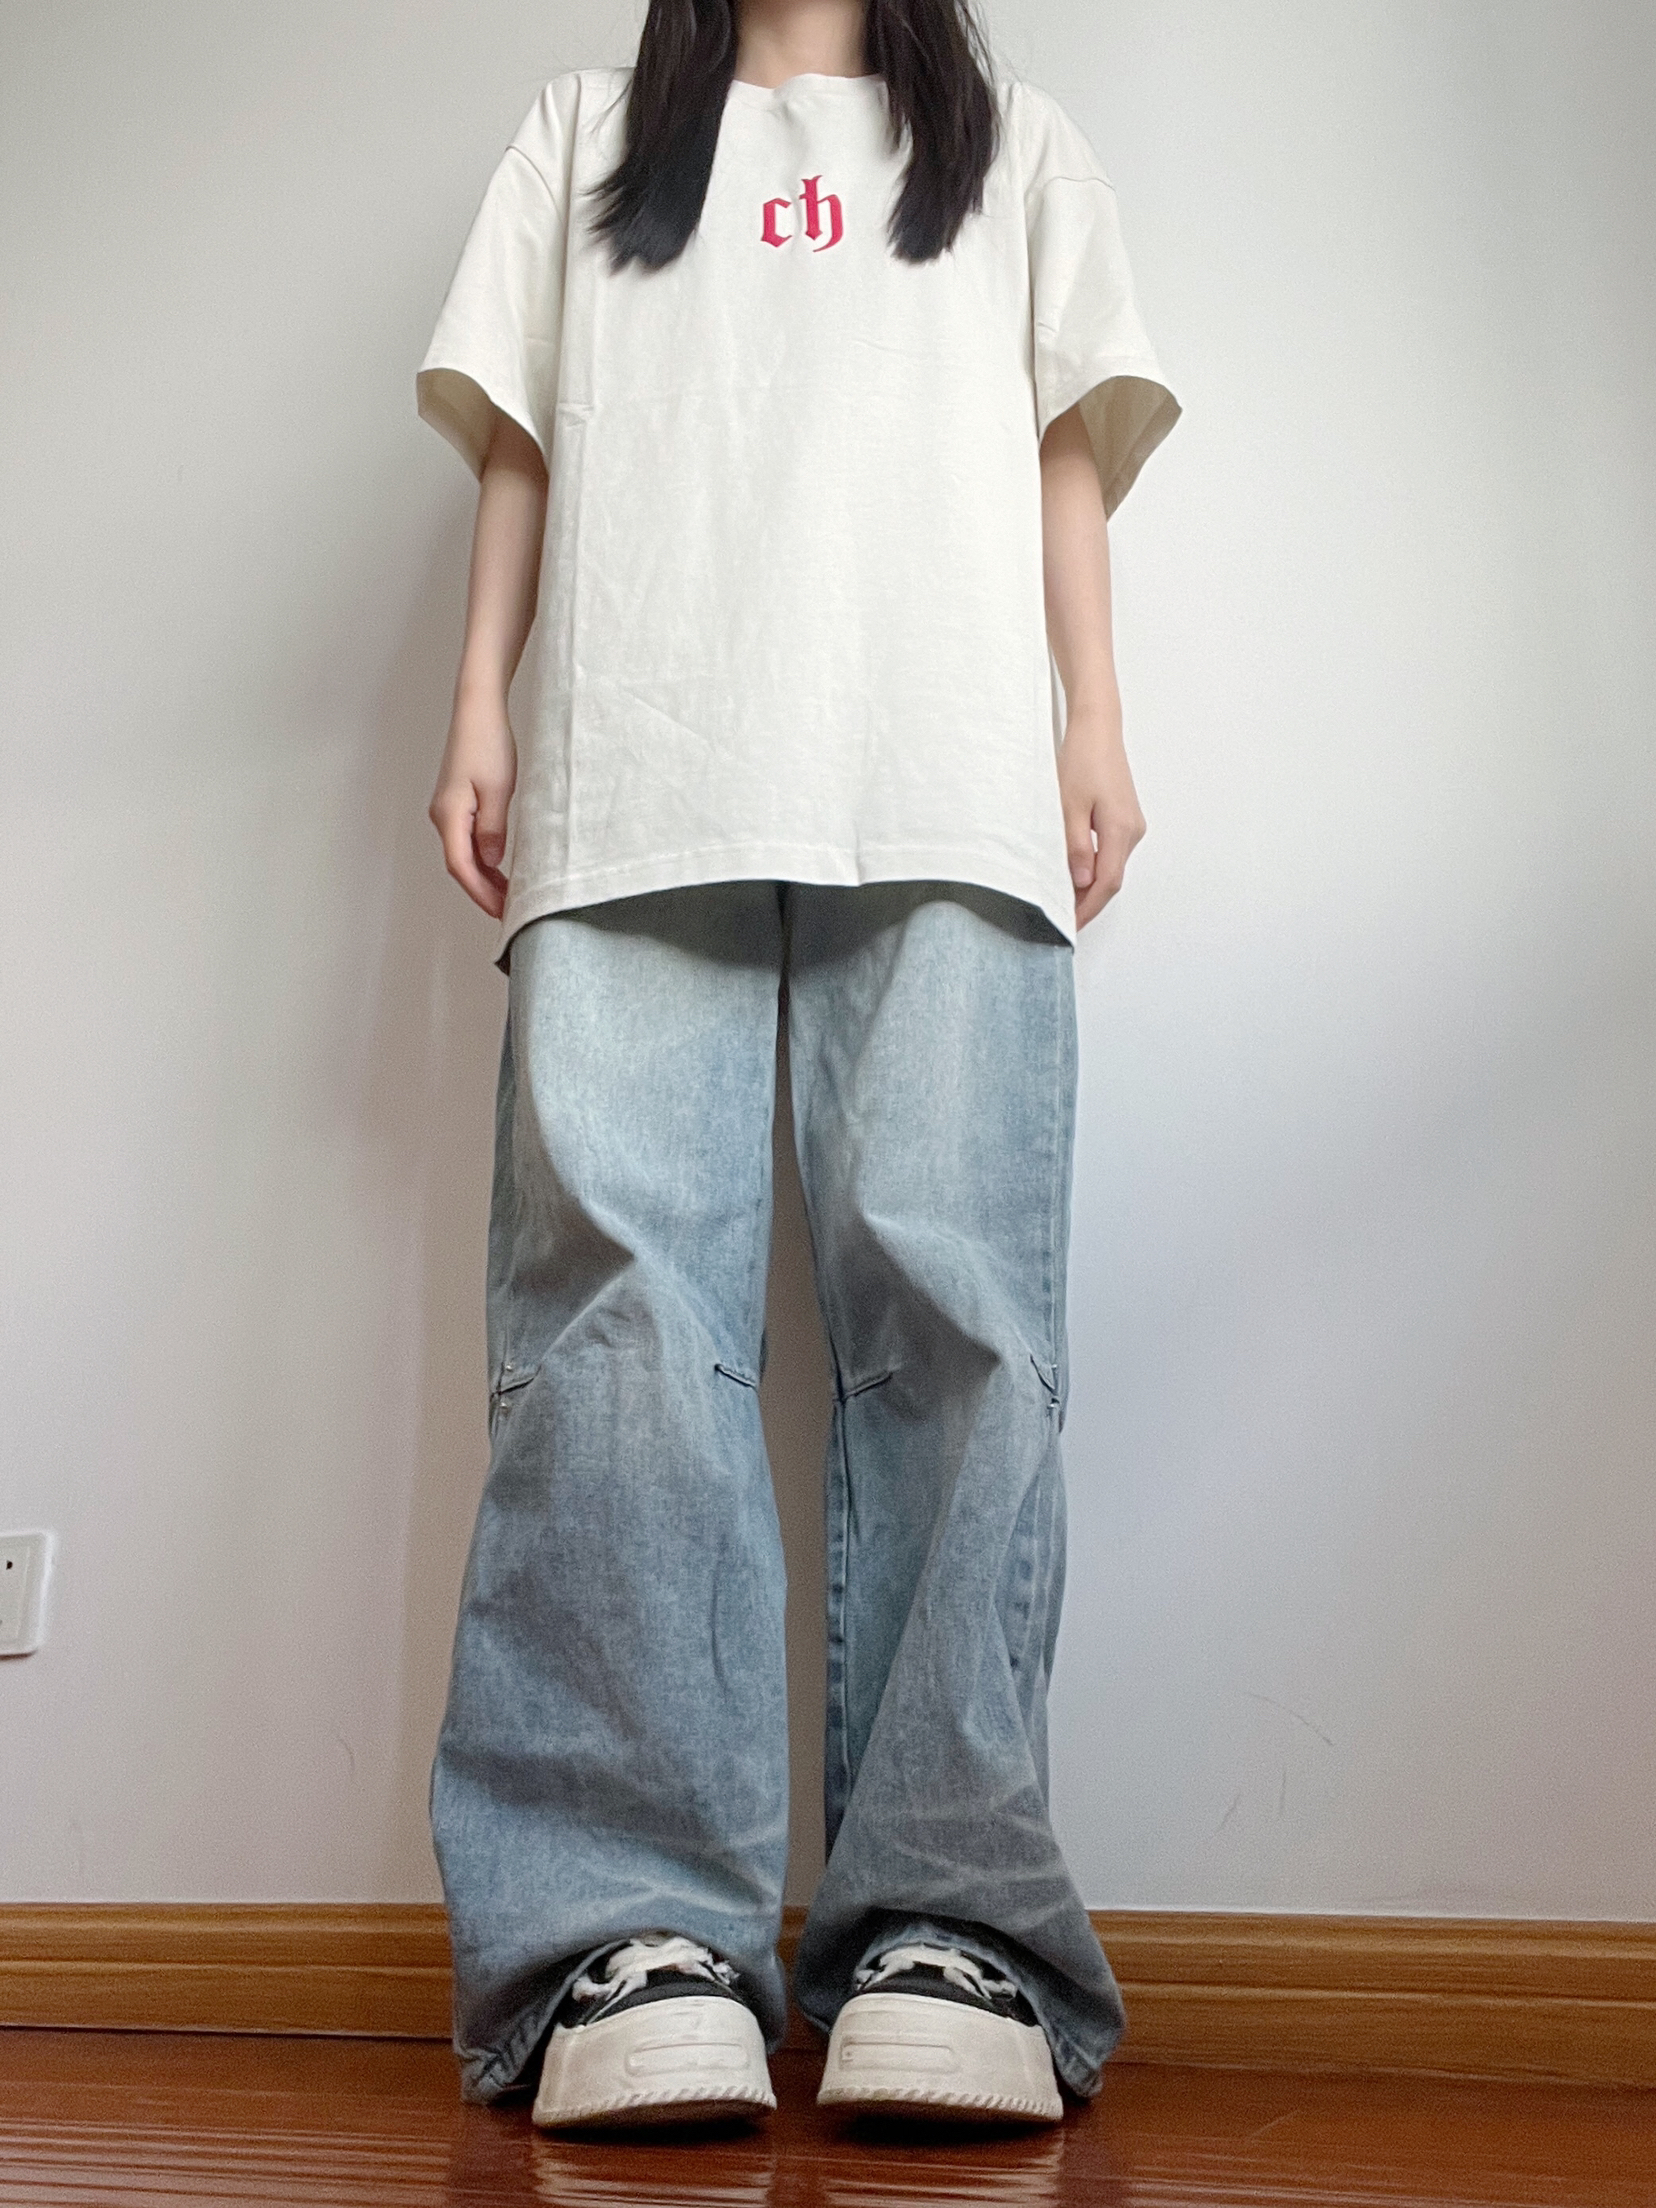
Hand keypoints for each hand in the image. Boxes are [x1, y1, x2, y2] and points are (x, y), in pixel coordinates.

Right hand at [428, 684, 516, 919]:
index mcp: (449, 815)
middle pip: (460, 865)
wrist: (478, 710)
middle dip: (483, 892)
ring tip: (509, 896)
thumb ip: (493, 830)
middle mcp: (442, 816)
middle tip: (511, 913)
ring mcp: (447, 810)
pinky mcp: (456, 803)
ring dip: (484, 877)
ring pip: (463, 854)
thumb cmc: (488, 743)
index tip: (502, 914)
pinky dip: (482, 859)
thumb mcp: (498, 790)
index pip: (462, 867)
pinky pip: (466, 840)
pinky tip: (499, 868)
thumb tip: (490, 863)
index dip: (481, 894)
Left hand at [1058, 701, 1146, 930]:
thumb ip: (1076, 847)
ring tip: (1064, 898)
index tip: (1070, 925)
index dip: (1087, 908)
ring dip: (1091, 885)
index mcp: (1120, 830)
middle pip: (1112, 879)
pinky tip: (1076, 871)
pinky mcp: (1126, 818)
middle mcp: (1133, 831)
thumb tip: (1082, 881)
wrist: (1097, 729)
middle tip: (1061, 917)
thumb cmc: (1082, 759)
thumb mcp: (1068, 806)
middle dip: (1088, 902)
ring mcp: (1132, 825)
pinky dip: (1096, 867)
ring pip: (1112, 866)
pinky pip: (1112, 852)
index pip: (1106, 884)